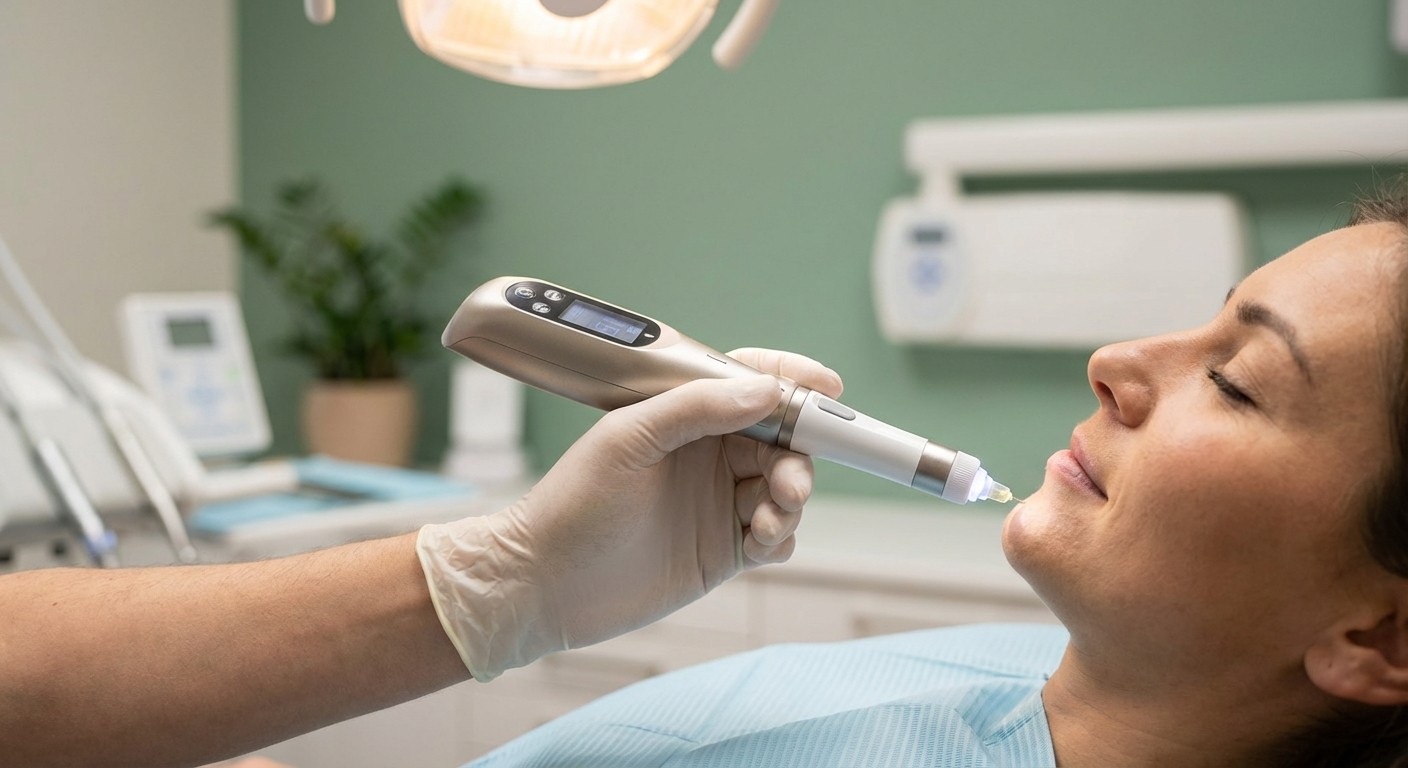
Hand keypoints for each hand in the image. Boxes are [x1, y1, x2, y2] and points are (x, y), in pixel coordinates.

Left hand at [416, 348, 842, 680]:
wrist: (544, 584)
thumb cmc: (570, 503)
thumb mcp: (627, 439)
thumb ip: (695, 408)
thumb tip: (763, 391)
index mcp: (683, 414)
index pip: (750, 383)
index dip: (791, 382)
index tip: (825, 389)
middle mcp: (706, 454)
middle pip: (782, 439)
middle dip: (799, 455)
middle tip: (790, 481)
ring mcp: (717, 502)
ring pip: (785, 487)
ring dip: (791, 499)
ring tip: (767, 520)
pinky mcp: (723, 550)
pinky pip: (776, 536)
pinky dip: (781, 537)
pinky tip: (758, 543)